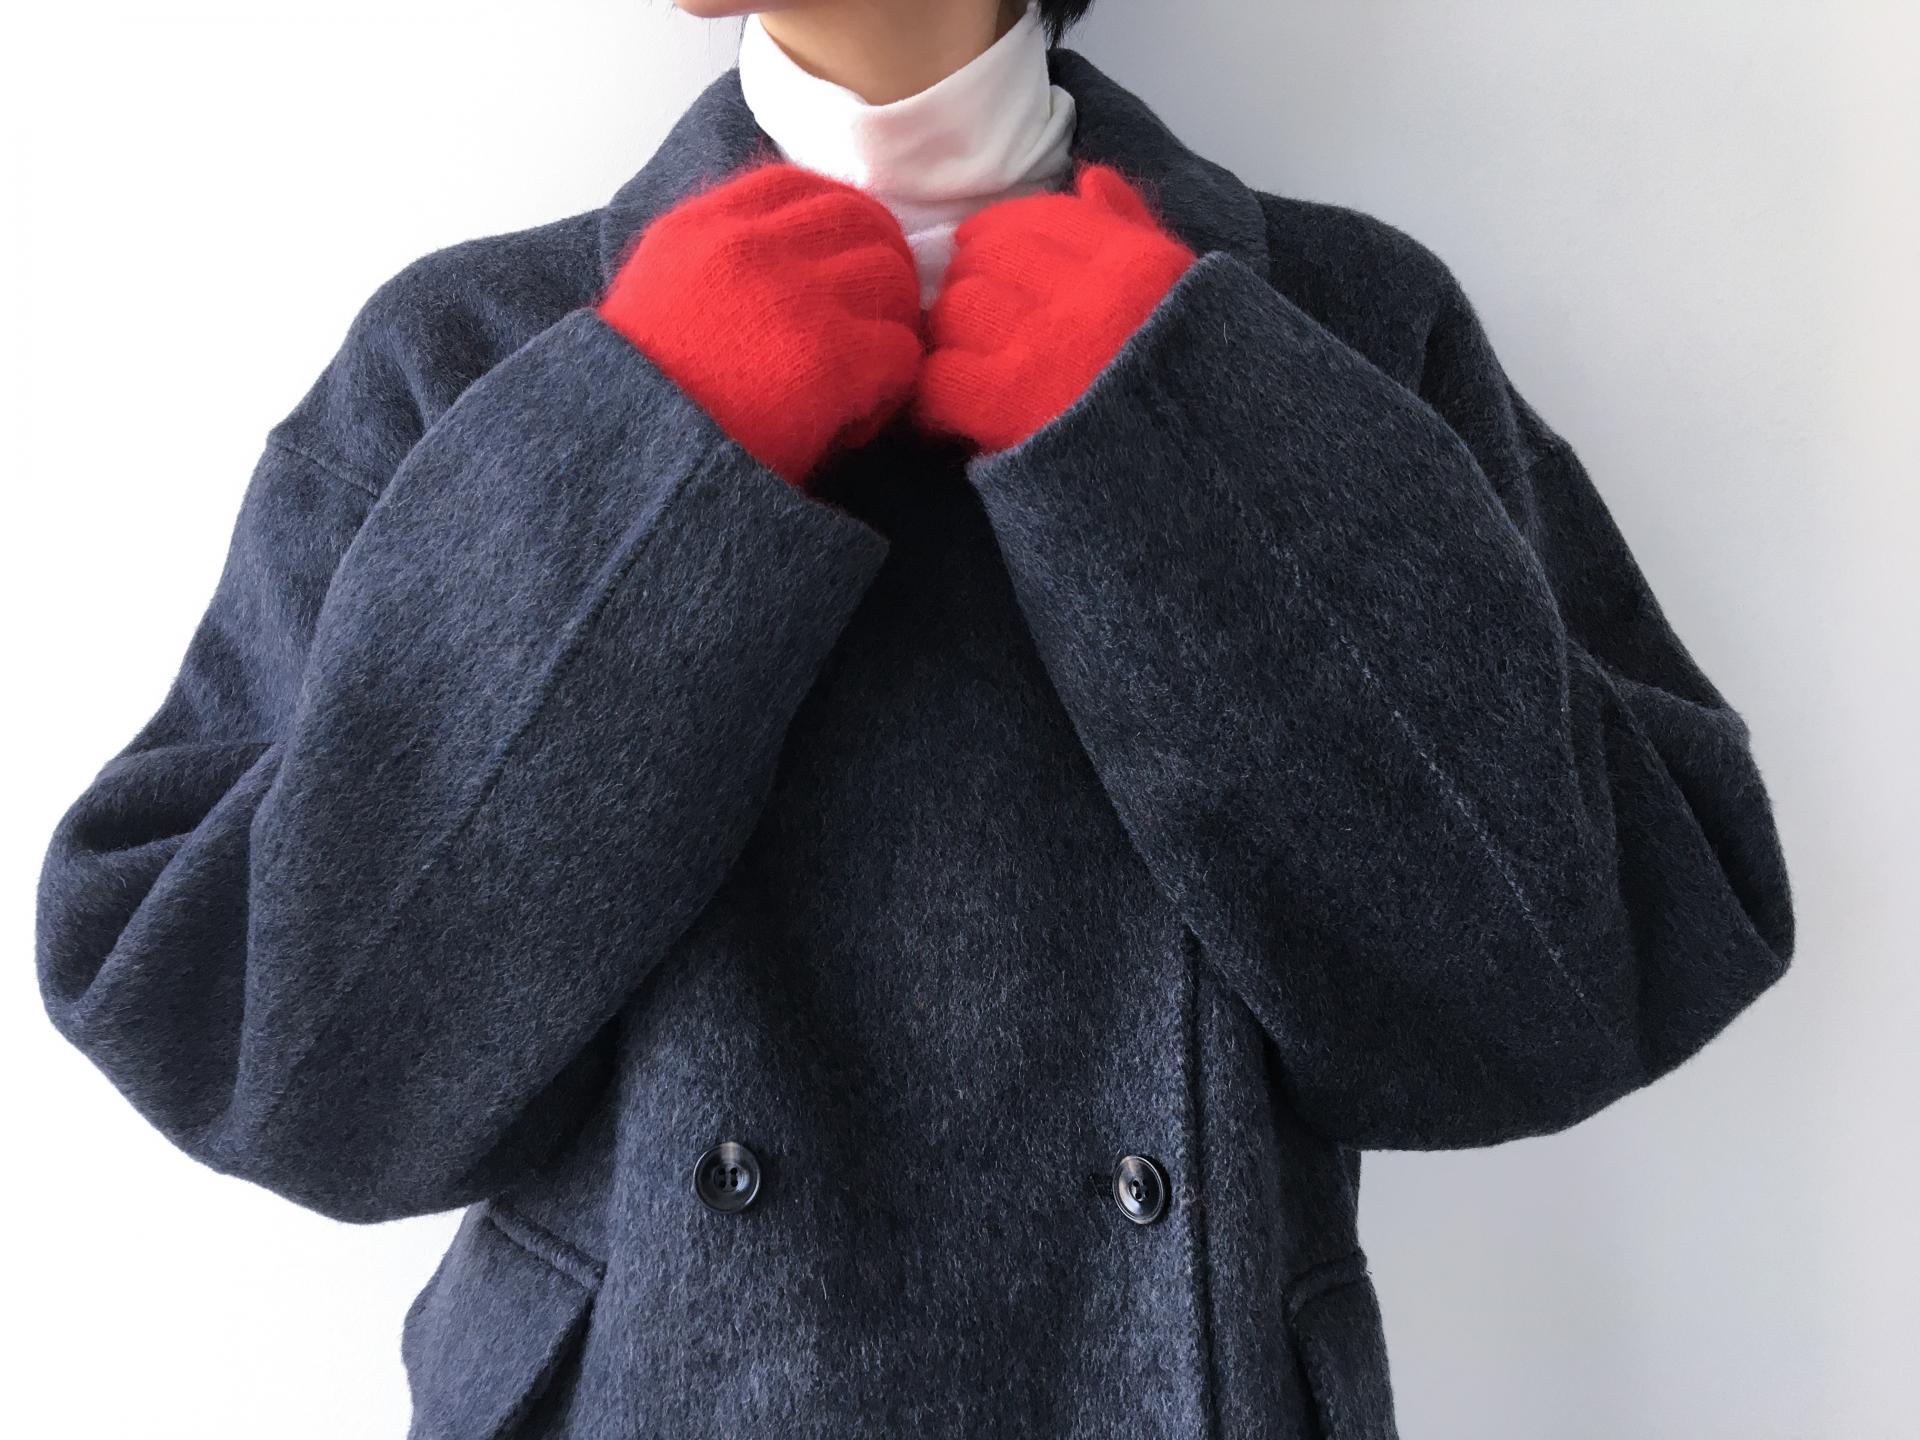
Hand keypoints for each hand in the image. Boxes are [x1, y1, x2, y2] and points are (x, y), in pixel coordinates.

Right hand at [598, 162, 922, 487]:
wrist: (632, 464)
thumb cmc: (641, 400)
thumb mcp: (655, 293)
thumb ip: (711, 257)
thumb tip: (781, 248)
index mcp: (702, 230)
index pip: (798, 184)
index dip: (837, 217)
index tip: (844, 254)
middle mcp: (751, 249)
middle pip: (860, 220)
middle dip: (881, 263)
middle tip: (877, 314)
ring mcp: (797, 301)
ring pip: (891, 280)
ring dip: (892, 322)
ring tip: (867, 369)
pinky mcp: (833, 361)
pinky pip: (901, 352)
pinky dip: (891, 387)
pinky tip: (856, 418)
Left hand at [912, 162, 1195, 454]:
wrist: (1197, 473)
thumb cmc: (1187, 383)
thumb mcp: (1180, 294)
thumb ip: (1134, 230)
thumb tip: (1091, 176)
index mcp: (1133, 262)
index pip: (1035, 219)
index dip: (996, 237)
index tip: (981, 258)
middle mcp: (1088, 293)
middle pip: (985, 259)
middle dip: (970, 286)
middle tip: (973, 323)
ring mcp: (1046, 345)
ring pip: (956, 310)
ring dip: (949, 338)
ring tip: (964, 365)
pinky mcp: (1009, 401)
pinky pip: (940, 376)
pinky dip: (933, 397)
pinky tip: (944, 413)